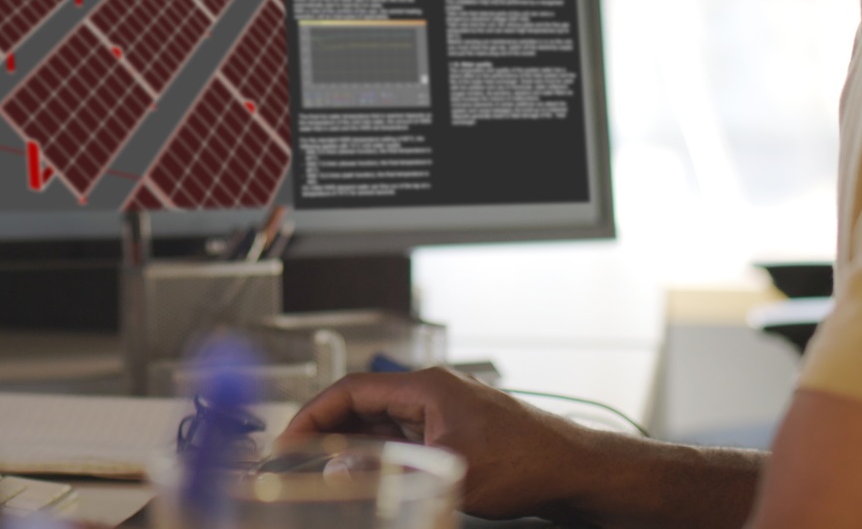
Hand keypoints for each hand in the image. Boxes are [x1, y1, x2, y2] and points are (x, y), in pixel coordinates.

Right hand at [284, 367, 598, 518]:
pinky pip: (402, 435)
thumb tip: (341, 476)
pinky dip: (378, 452)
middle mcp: (432, 391)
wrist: (571, 470)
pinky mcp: (454, 430)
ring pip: (381, 421)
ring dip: (351, 443)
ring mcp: (443, 410)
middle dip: (327, 428)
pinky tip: (366, 475)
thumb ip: (390, 472)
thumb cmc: (524, 462)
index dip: (314, 413)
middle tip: (295, 459)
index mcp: (427, 387)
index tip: (289, 439)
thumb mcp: (448, 473)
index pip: (353, 390)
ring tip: (321, 470)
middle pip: (363, 402)